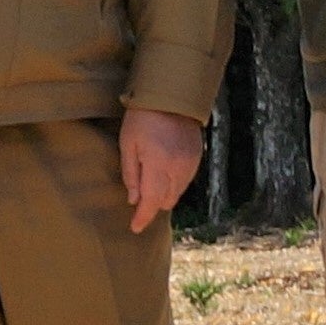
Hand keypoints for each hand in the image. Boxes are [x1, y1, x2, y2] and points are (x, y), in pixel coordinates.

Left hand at [120, 110, 204, 234]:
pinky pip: (185, 181)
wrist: (171, 96)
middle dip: (152, 205)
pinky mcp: (197, 158)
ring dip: (164, 195)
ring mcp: (190, 164)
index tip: (135, 228)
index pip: (152, 201)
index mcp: (158, 165)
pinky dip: (173, 184)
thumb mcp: (128, 144)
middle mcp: (178, 168)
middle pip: (166, 201)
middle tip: (138, 201)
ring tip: (149, 185)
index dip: (143, 217)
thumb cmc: (142, 118)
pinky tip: (162, 174)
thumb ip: (131, 174)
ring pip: (177, 193)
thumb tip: (133, 200)